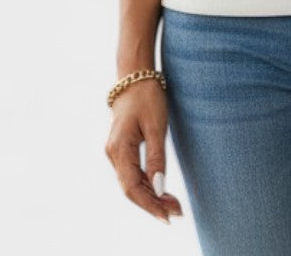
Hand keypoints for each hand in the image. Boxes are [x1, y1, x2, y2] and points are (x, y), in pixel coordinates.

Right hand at [105, 79, 182, 223]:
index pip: (132, 188)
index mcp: (119, 149)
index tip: (168, 216)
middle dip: (153, 203)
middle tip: (177, 212)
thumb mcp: (156, 125)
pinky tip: (160, 190)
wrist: (135, 74)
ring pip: (131, 183)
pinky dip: (146, 184)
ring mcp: (115, 151)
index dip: (149, 205)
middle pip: (131, 189)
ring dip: (150, 195)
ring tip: (173, 205)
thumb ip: (156, 158)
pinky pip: (132, 173)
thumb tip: (159, 188)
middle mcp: (113, 154)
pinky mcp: (122, 148)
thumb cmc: (147, 96)